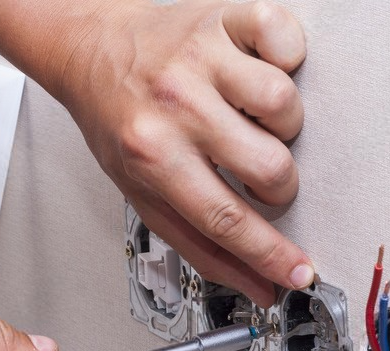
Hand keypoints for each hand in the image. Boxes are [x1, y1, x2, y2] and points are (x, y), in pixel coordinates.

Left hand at [55, 0, 312, 305]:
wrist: (91, 51)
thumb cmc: (120, 124)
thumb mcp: (142, 192)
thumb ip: (201, 245)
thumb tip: (259, 284)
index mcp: (152, 155)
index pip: (225, 219)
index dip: (270, 253)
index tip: (299, 272)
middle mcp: (176, 104)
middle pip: (270, 167)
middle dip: (278, 187)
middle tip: (258, 177)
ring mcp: (202, 57)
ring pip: (285, 107)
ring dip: (282, 126)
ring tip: (251, 122)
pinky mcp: (225, 19)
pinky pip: (286, 41)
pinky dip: (287, 59)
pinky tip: (259, 72)